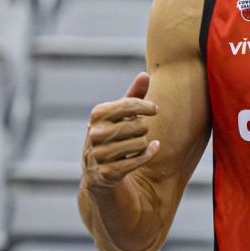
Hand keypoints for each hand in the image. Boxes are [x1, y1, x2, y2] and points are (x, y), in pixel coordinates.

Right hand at [83, 72, 160, 196]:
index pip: (129, 104)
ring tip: (136, 145)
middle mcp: (95, 133)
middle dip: (144, 128)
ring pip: (139, 143)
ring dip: (143, 144)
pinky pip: (137, 160)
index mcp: (97, 114)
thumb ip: (133, 96)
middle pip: (138, 125)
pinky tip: (153, 148)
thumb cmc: (114, 138)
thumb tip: (145, 75)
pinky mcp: (107, 173)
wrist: (98, 175)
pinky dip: (148, 154)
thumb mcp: (121, 116)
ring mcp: (99, 154)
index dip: (146, 106)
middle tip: (139, 132)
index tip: (154, 109)